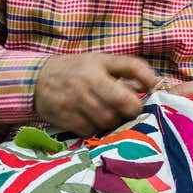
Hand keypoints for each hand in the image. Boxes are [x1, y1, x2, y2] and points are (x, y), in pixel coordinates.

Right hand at [34, 54, 158, 136]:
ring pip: (106, 123)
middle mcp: (87, 86)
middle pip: (119, 110)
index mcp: (99, 68)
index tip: (140, 102)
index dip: (139, 100)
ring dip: (112, 123)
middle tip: (125, 111)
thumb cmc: (77, 69)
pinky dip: (96, 130)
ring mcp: (75, 104)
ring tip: (109, 115)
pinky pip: (91, 132)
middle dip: (127, 114)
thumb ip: (131, 69)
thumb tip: (155, 84)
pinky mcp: (66, 120)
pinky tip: (93, 121)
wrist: (38, 79)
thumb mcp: (103, 61)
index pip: (128, 85)